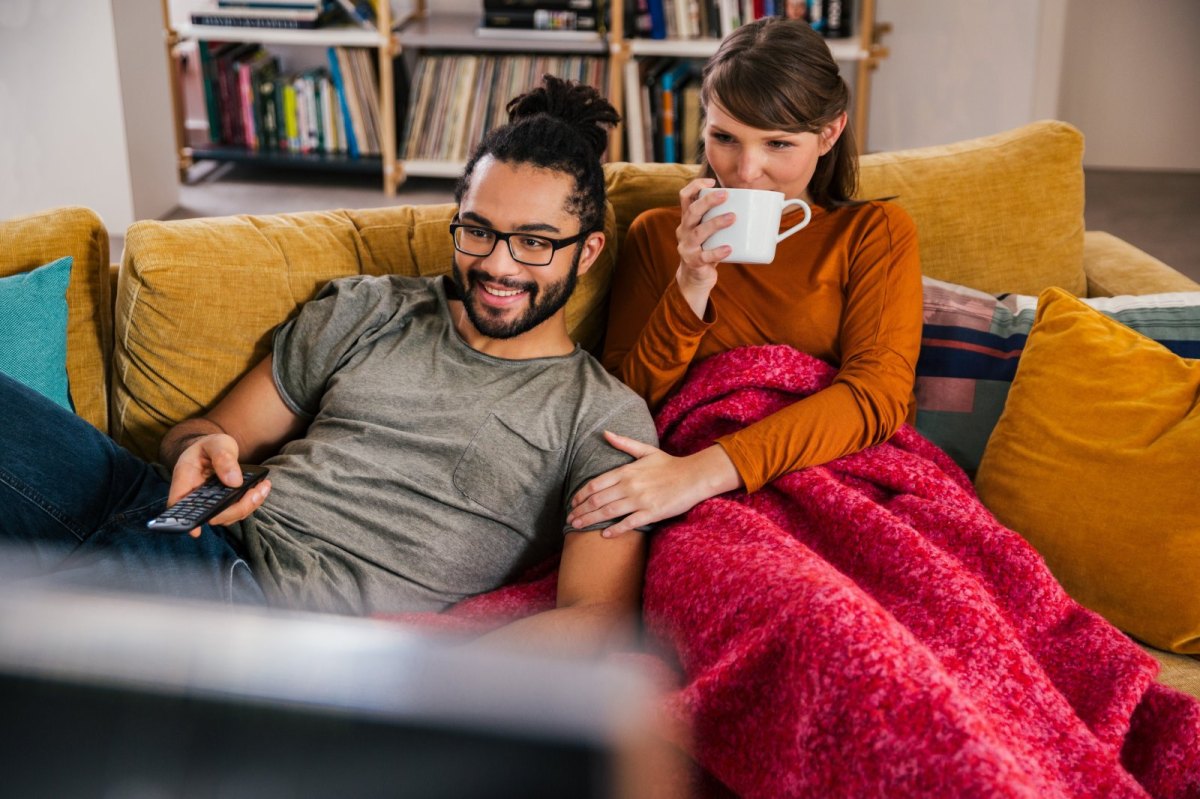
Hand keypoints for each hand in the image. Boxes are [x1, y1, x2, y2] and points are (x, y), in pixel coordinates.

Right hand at [168, 433, 270, 537]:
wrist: (216, 448)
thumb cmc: (211, 446)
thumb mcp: (216, 444)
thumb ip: (223, 458)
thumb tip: (235, 482)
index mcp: (185, 479)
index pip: (178, 505)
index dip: (185, 520)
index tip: (196, 531)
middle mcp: (196, 496)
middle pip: (211, 515)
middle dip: (236, 508)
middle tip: (256, 492)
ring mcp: (210, 503)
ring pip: (227, 516)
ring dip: (248, 505)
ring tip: (263, 487)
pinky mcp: (225, 504)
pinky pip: (238, 510)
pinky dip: (252, 501)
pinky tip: (263, 488)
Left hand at [567, 432, 742, 537]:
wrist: (694, 476)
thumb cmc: (669, 464)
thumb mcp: (646, 450)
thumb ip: (623, 443)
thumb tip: (605, 433)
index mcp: (626, 471)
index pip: (595, 484)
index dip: (580, 495)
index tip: (572, 502)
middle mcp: (629, 486)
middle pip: (597, 501)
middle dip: (580, 510)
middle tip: (570, 518)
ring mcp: (639, 500)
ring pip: (607, 513)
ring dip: (589, 520)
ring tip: (577, 526)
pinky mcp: (651, 513)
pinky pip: (628, 523)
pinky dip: (614, 530)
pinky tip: (604, 535)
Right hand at [675, 178, 734, 317]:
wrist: (696, 278)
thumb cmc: (710, 248)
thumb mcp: (713, 231)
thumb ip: (727, 217)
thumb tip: (770, 206)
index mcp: (689, 219)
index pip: (685, 196)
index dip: (695, 186)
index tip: (712, 182)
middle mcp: (684, 230)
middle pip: (692, 211)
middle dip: (708, 201)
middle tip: (726, 194)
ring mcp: (687, 247)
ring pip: (698, 232)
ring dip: (715, 223)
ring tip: (732, 217)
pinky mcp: (693, 262)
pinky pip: (705, 256)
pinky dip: (717, 252)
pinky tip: (729, 249)